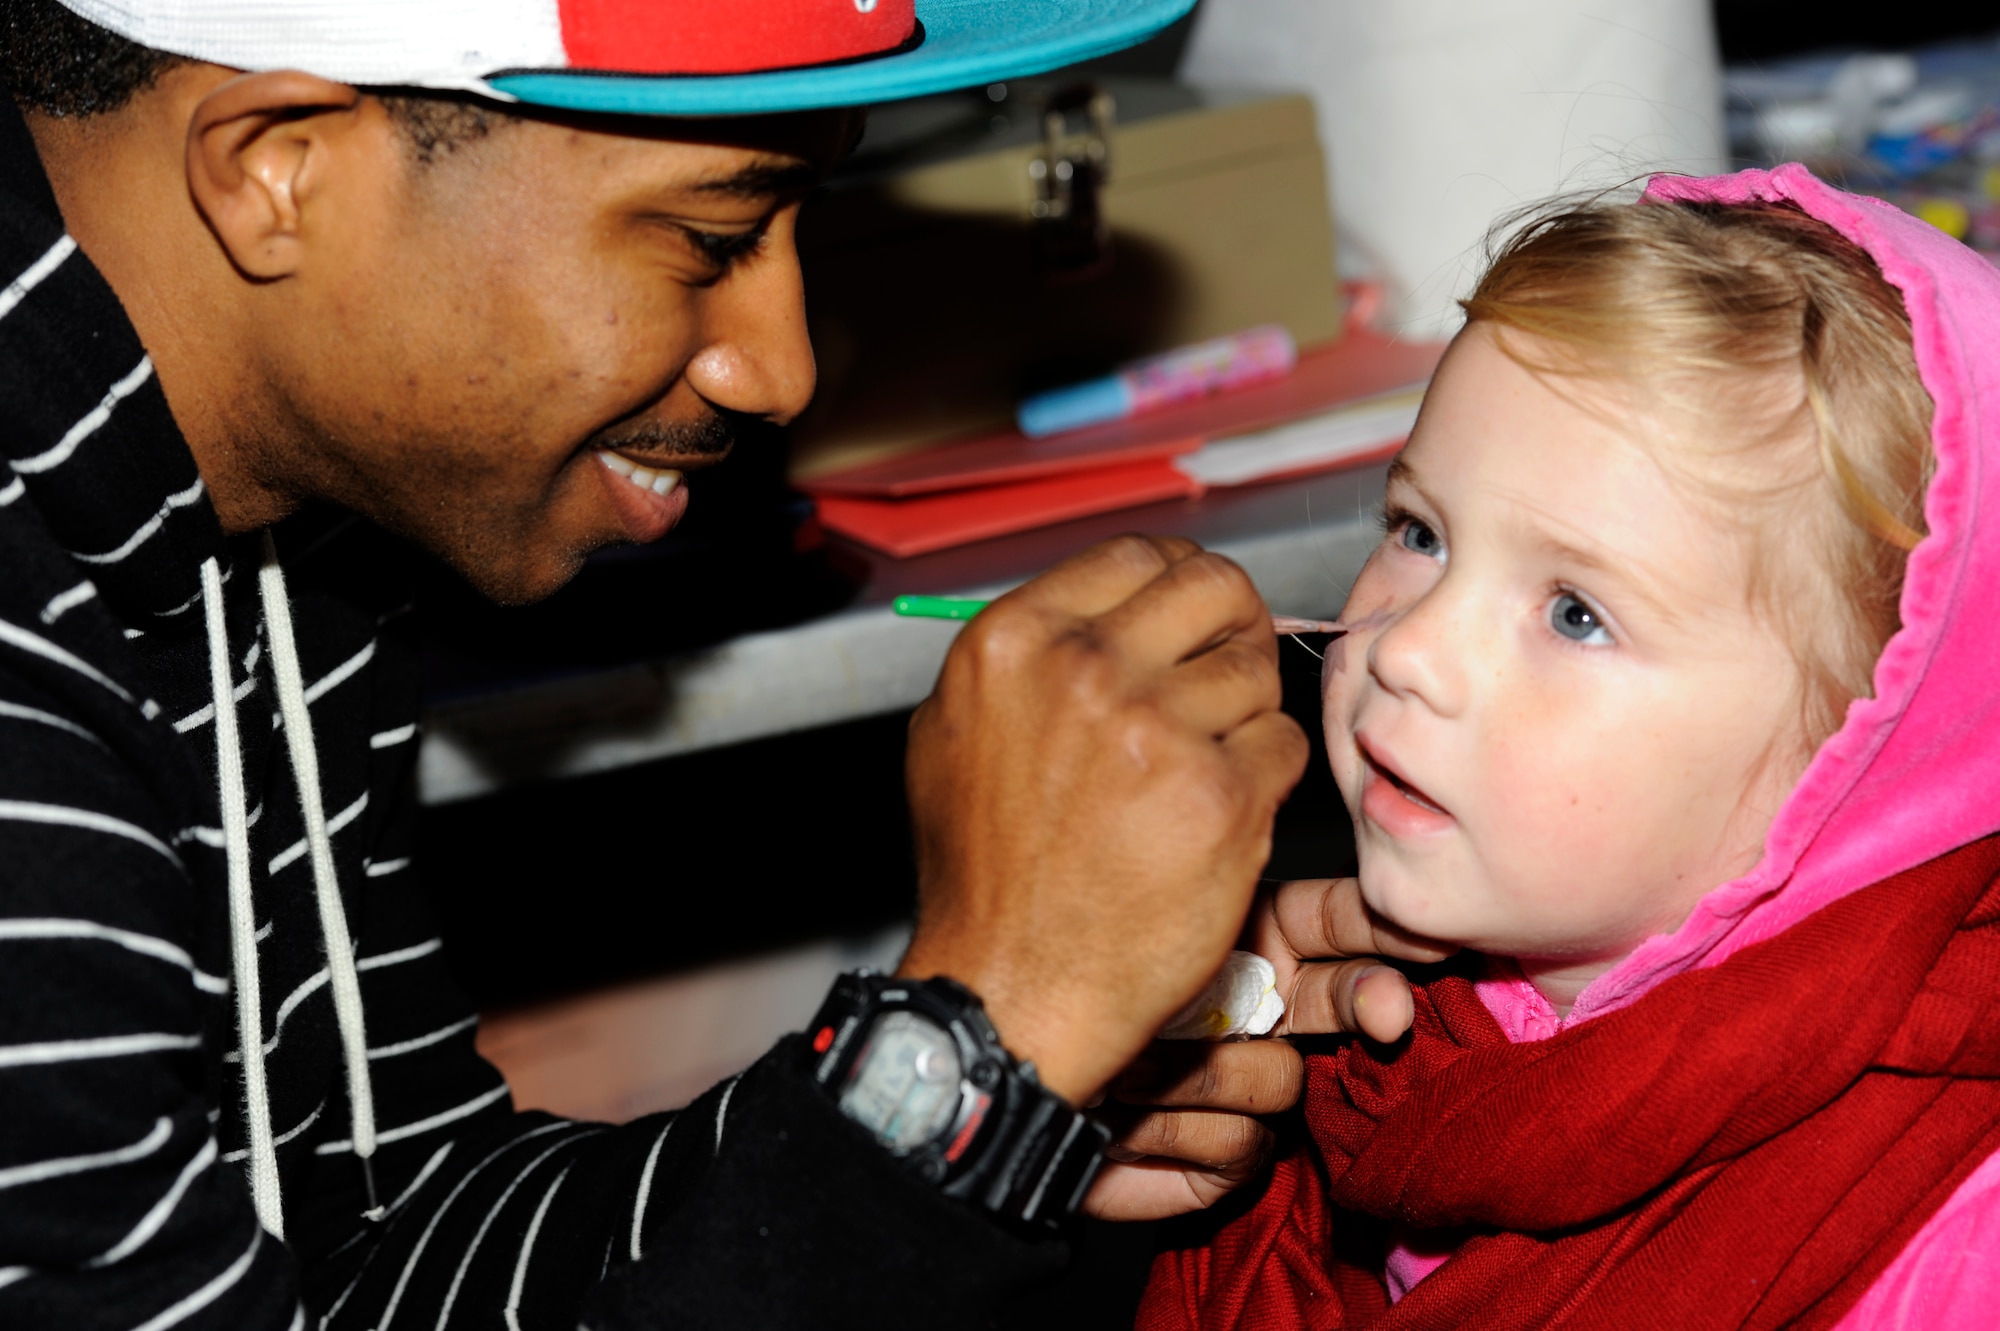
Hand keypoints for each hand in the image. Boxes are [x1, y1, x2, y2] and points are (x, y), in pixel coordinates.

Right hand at [898, 535, 1308, 1103]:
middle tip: (1231, 672)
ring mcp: (1159, 731)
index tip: (1195, 616)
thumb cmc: (984, 875)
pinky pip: (1284, 748)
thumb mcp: (953, 733)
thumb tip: (1102, 609)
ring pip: (1259, 672)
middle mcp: (1086, 670)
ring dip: (1248, 714)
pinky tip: (1220, 816)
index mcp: (1017, 641)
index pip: (1140, 556)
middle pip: (1216, 590)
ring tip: (1208, 766)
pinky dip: (1266, 779)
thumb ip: (1027, 657)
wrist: (1011, 988)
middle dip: (1236, 626)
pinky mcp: (1223, 797)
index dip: (1182, 582)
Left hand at [1080, 880, 1453, 1219]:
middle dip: (1365, 1000)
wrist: (1001, 1087)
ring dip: (1194, 1076)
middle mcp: (1258, 1011)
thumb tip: (1280, 845)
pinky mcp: (1225, 1160)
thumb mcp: (1148, 920)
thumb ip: (1220, 890)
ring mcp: (1246, 1087)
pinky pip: (1236, 1147)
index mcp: (1248, 939)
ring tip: (1128, 1061)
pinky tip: (1124, 1119)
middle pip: (1344, 1000)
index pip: (1335, 920)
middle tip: (1386, 1010)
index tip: (1420, 940)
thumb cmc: (1061, 981)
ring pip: (1277, 1082)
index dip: (1379, 930)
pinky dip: (1170, 1134)